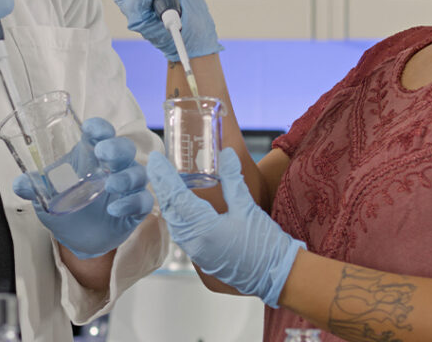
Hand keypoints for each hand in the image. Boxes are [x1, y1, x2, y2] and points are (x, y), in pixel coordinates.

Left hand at [14, 118, 153, 258]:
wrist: (77, 240)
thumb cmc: (65, 207)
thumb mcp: (46, 198)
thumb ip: (33, 188)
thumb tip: (19, 183)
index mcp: (91, 155)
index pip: (101, 133)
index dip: (99, 128)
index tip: (90, 129)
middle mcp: (112, 167)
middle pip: (124, 149)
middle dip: (117, 148)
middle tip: (103, 152)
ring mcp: (126, 188)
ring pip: (138, 173)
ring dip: (126, 176)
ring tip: (111, 184)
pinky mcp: (134, 209)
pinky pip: (142, 201)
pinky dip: (131, 203)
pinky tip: (115, 209)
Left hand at [146, 147, 302, 307]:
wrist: (276, 277)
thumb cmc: (264, 245)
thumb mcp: (247, 207)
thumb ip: (233, 180)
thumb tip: (225, 154)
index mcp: (204, 229)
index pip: (176, 197)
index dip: (164, 176)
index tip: (155, 160)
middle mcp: (195, 243)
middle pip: (170, 210)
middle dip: (162, 187)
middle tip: (155, 167)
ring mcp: (197, 253)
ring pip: (174, 223)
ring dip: (168, 202)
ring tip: (164, 183)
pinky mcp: (202, 258)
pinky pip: (182, 234)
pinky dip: (177, 216)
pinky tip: (179, 207)